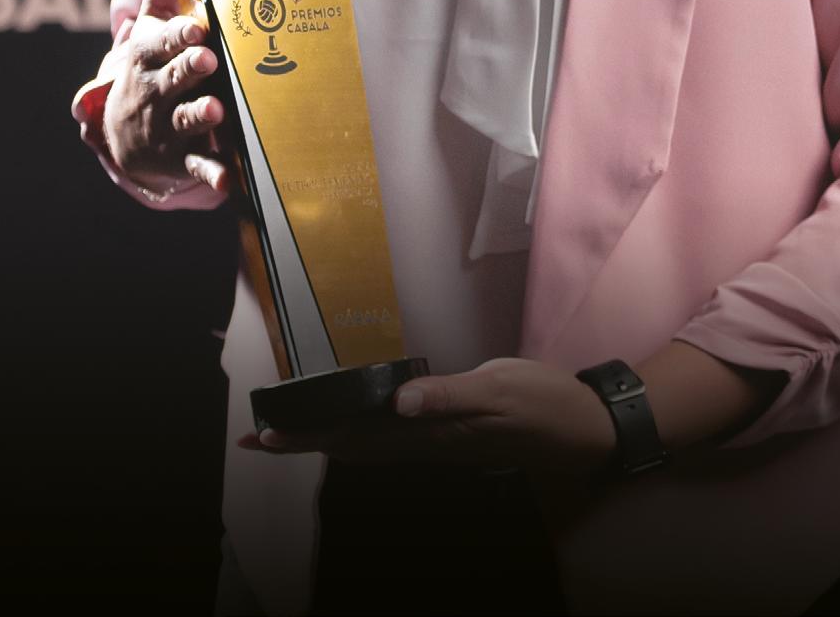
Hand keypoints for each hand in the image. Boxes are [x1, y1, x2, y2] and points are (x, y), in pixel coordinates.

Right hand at [101, 0, 230, 203]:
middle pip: (172, 77)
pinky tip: (231, 179)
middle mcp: (154, 90)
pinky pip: (199, 165)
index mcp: (148, 55)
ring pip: (185, 118)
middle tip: (209, 59)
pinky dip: (213, 173)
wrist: (121, 132)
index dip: (178, 35)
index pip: (162, 42)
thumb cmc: (149, 63)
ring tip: (218, 111)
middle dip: (189, 68)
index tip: (197, 26)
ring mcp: (166, 125)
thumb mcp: (151, 20)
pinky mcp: (180, 157)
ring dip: (201, 115)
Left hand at [237, 358, 615, 477]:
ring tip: (292, 432)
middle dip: (304, 441)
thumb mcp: (498, 391)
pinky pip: (389, 442)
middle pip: (350, 449)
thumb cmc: (541, 405)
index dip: (308, 437)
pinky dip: (359, 434)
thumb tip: (397, 403)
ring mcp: (436, 445)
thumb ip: (448, 396)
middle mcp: (424, 445)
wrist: (580, 430)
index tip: (267, 436)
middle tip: (259, 436)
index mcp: (429, 435)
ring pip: (367, 448)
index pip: (353, 440)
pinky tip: (354, 426)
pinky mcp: (448, 437)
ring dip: (326, 439)